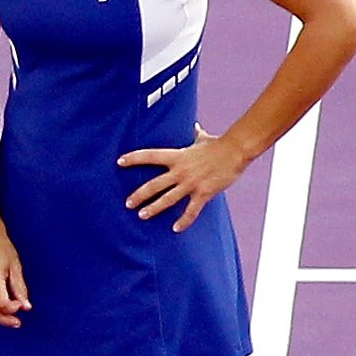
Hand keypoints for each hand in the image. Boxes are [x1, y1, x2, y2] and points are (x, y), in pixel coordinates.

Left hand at [120, 129, 248, 230]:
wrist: (237, 150)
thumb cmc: (219, 144)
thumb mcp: (203, 138)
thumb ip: (195, 134)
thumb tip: (194, 126)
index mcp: (177, 156)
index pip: (150, 156)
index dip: (133, 158)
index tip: (119, 162)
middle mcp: (180, 171)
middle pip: (154, 185)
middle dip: (139, 195)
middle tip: (128, 204)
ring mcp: (191, 183)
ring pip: (168, 199)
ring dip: (154, 208)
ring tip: (142, 215)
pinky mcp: (204, 192)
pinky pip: (191, 210)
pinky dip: (184, 221)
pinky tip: (176, 229)